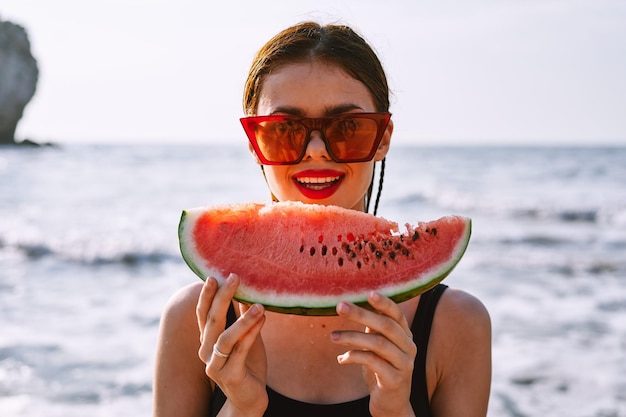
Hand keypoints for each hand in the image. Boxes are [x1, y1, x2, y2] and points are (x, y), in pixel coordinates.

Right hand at [196, 274, 267, 415]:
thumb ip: (242, 317)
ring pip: (226, 338)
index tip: (212, 276)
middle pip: (212, 321)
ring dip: (242, 319)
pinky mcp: (230, 376)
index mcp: (207, 341)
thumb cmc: (247, 364)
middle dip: (222, 298)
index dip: (206, 296)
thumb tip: (246, 291)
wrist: (250, 398)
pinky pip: (240, 352)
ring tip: (259, 305)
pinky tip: (262, 320)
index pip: (203, 315)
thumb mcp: (246, 337)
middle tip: (234, 278)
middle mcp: (206, 352)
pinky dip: (251, 335)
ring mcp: (216, 366)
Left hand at [331, 292, 416, 416]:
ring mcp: (405, 363)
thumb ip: (371, 328)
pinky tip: (341, 359)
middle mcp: (409, 347)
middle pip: (385, 325)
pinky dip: (354, 356)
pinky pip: (373, 362)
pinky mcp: (396, 379)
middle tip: (340, 306)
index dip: (384, 303)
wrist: (390, 403)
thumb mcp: (377, 346)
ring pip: (377, 343)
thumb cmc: (380, 369)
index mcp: (405, 335)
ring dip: (352, 337)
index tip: (368, 292)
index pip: (396, 314)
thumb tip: (350, 305)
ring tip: (332, 337)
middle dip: (361, 314)